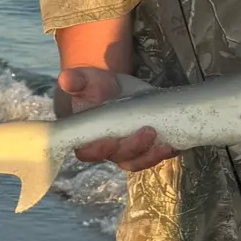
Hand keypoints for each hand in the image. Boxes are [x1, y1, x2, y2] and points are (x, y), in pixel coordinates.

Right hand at [57, 67, 176, 173]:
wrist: (113, 88)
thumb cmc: (94, 87)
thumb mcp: (85, 80)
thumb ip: (76, 81)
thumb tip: (65, 79)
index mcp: (88, 138)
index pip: (90, 152)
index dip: (99, 150)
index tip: (110, 140)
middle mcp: (108, 149)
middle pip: (120, 158)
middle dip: (134, 148)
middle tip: (147, 131)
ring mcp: (128, 150)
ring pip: (138, 161)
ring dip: (152, 156)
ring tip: (165, 144)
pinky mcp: (146, 146)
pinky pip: (155, 155)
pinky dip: (166, 153)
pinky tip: (175, 146)